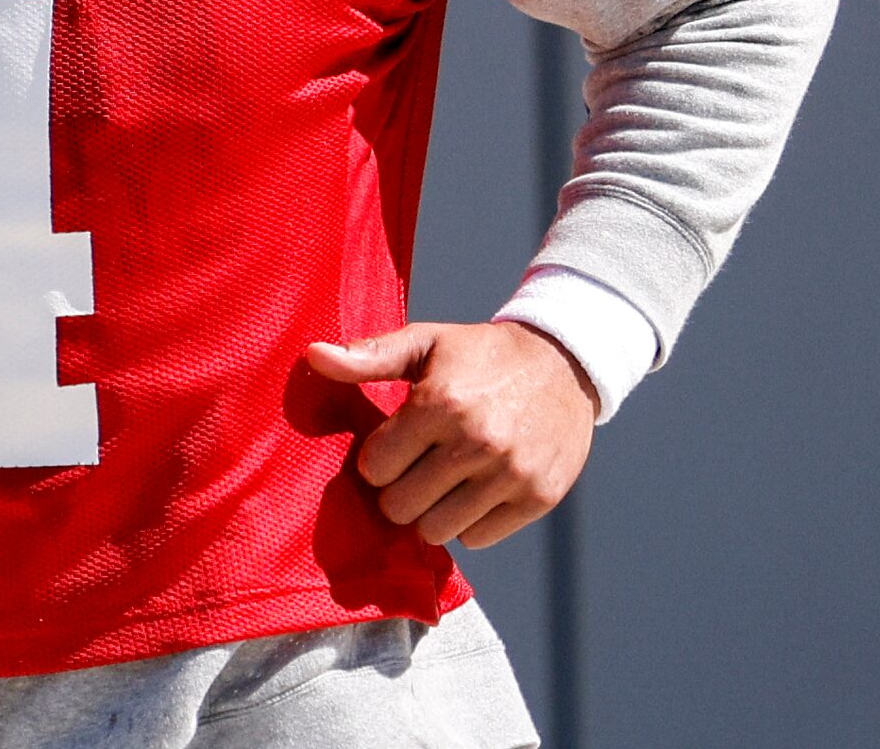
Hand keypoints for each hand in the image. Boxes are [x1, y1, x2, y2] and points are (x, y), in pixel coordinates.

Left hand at [305, 320, 597, 548]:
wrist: (565, 362)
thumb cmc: (481, 355)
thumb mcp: (426, 342)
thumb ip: (369, 356)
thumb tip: (314, 355)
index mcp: (441, 403)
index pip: (375, 467)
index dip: (377, 460)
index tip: (393, 446)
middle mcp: (477, 443)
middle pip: (400, 507)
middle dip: (398, 490)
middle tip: (413, 469)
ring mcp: (510, 474)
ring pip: (436, 531)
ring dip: (430, 512)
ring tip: (440, 482)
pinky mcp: (538, 497)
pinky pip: (477, 538)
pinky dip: (468, 522)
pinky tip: (472, 491)